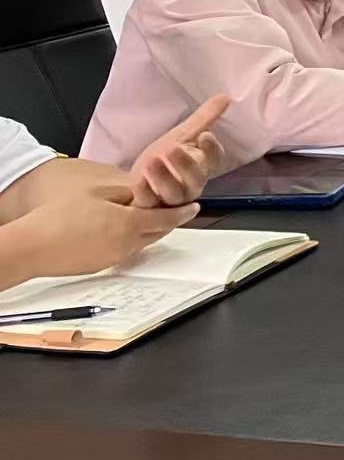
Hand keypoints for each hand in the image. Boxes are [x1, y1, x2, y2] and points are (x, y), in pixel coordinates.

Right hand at [8, 192, 197, 278]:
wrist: (33, 246)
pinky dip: (130, 240)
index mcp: (130, 224)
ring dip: (148, 230)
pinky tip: (119, 230)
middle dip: (168, 220)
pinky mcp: (102, 266)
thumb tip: (146, 192)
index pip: (166, 218)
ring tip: (144, 216)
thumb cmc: (59, 216)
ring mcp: (115, 258)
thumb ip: (127, 192)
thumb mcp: (97, 193)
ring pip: (142, 242)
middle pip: (159, 232)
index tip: (195, 207)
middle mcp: (128, 244)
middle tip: (172, 208)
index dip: (183, 211)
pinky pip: (125, 251)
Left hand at [129, 94, 229, 208]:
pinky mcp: (150, 209)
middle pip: (195, 178)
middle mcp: (191, 185)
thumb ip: (203, 119)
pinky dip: (145, 193)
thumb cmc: (164, 159)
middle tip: (172, 148)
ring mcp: (171, 200)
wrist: (138, 182)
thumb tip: (225, 97)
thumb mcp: (181, 136)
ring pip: (174, 194)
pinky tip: (139, 180)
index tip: (204, 135)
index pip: (214, 160)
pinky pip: (149, 204)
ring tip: (152, 162)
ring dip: (163, 178)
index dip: (211, 149)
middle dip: (186, 164)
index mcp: (202, 167)